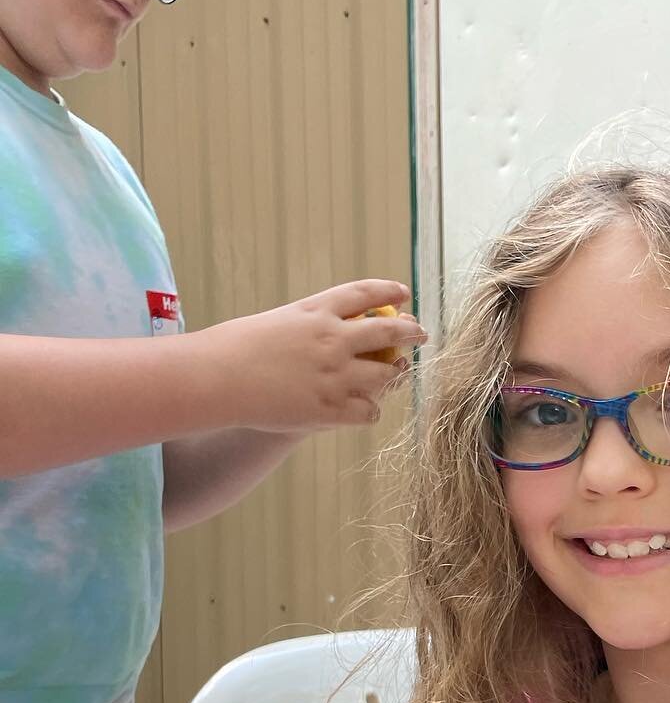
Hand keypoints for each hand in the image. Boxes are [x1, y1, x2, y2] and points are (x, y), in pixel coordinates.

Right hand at [191, 280, 425, 432]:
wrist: (216, 379)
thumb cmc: (234, 350)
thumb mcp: (276, 323)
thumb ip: (308, 327)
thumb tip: (334, 335)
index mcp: (316, 310)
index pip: (363, 293)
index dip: (388, 290)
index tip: (404, 293)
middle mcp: (333, 338)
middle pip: (388, 331)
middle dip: (410, 332)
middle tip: (421, 334)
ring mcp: (335, 374)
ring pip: (387, 375)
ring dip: (396, 375)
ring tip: (398, 374)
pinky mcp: (331, 408)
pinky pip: (369, 411)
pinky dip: (371, 410)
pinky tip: (366, 408)